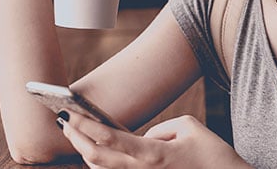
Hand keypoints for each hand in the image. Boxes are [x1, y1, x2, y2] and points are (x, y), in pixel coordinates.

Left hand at [58, 111, 249, 168]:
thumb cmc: (212, 154)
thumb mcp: (189, 127)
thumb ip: (161, 128)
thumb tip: (143, 138)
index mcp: (153, 155)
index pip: (108, 139)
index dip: (84, 125)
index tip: (68, 113)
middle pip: (96, 158)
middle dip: (76, 138)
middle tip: (64, 121)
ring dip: (86, 152)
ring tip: (75, 132)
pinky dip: (102, 163)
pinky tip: (95, 151)